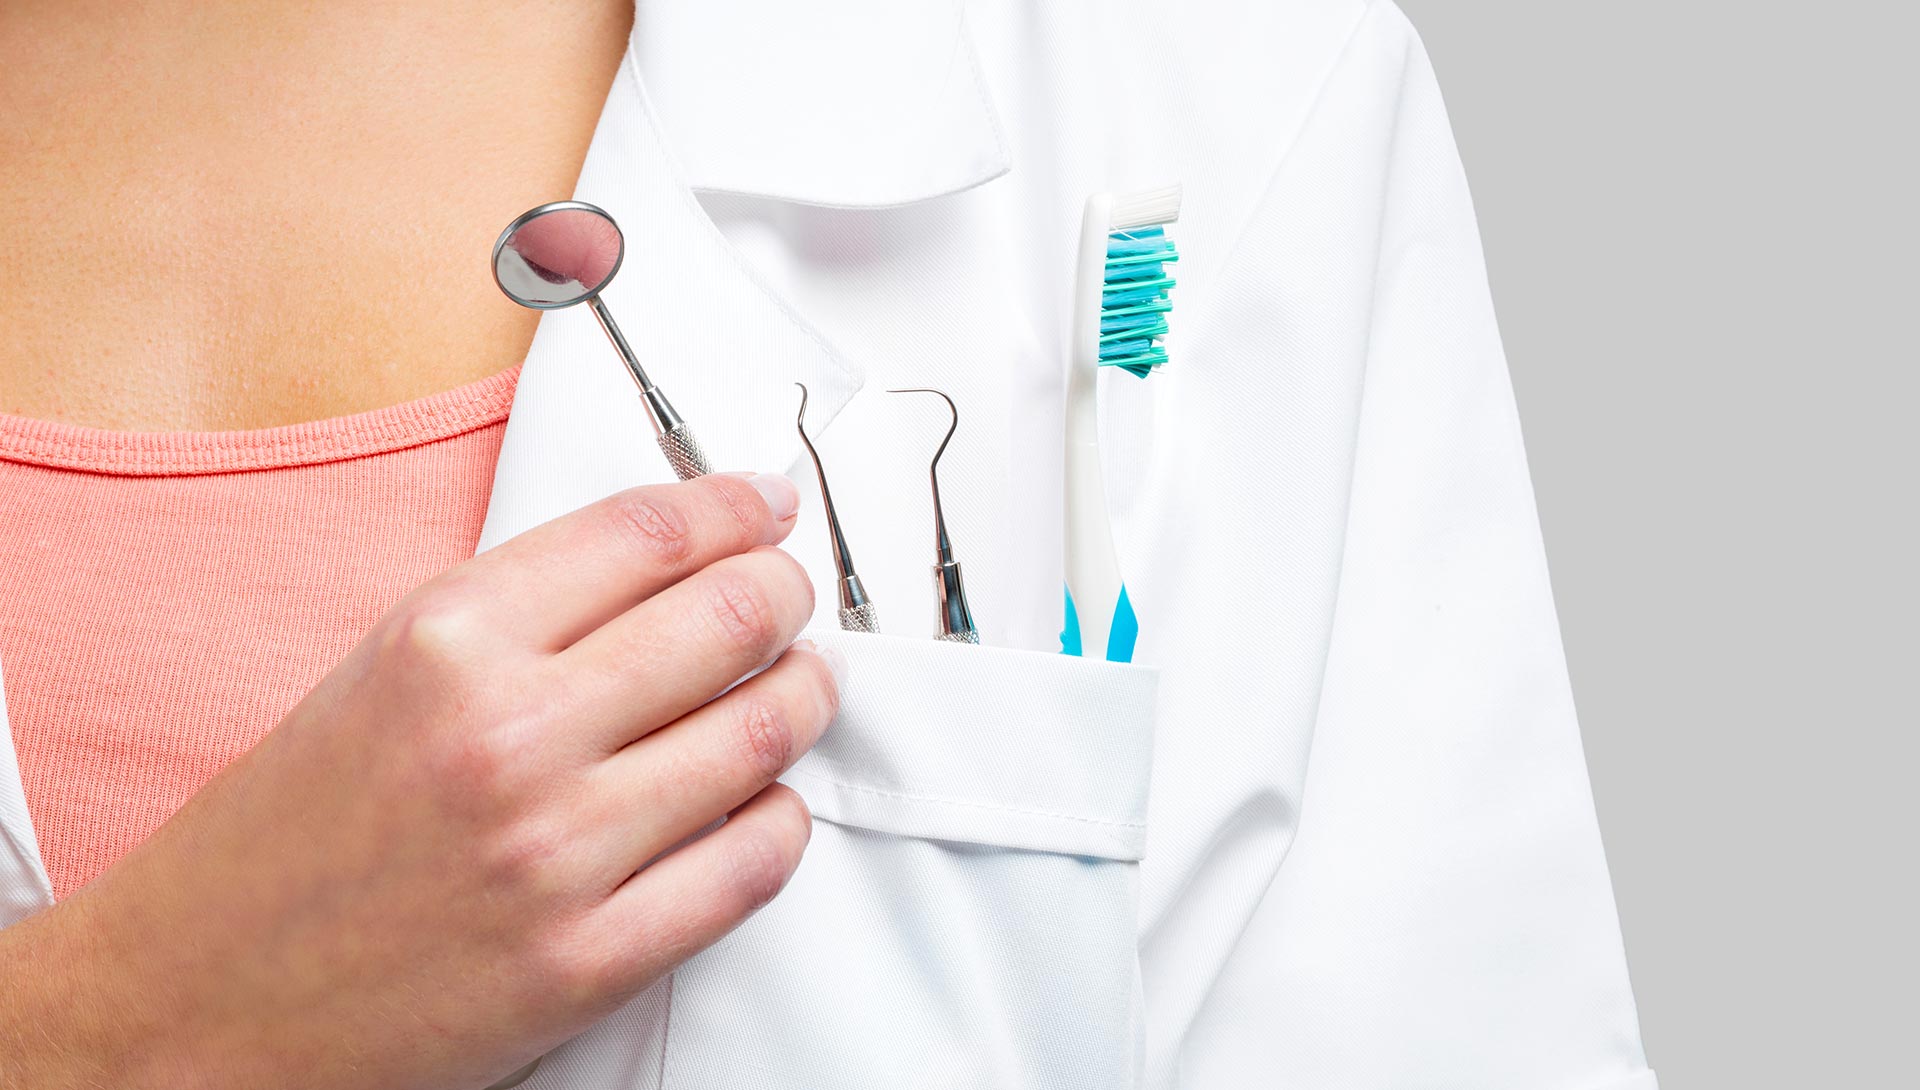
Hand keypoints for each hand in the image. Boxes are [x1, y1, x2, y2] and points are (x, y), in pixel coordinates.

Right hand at [0, 472, 837, 1089]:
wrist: (196, 1006)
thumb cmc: (285, 840)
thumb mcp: (380, 672)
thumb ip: (521, 613)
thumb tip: (670, 563)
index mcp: (446, 641)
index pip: (648, 534)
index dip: (734, 507)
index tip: (768, 505)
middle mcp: (508, 736)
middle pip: (729, 618)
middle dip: (788, 593)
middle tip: (796, 595)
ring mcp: (557, 854)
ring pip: (761, 735)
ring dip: (805, 696)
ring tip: (804, 685)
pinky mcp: (589, 961)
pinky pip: (750, 863)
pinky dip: (781, 818)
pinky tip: (766, 801)